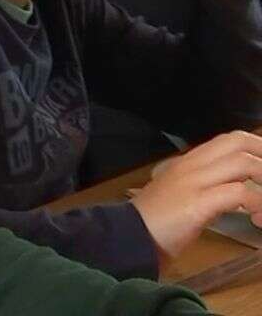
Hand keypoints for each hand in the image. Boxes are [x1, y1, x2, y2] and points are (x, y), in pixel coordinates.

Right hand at [131, 130, 261, 271]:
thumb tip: (236, 191)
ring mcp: (193, 182)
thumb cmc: (154, 221)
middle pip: (238, 142)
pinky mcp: (197, 203)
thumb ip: (204, 186)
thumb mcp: (179, 194)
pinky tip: (257, 219)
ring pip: (243, 163)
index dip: (256, 148)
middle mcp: (191, 165)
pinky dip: (257, 204)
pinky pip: (239, 193)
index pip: (229, 140)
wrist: (127, 236)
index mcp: (187, 162)